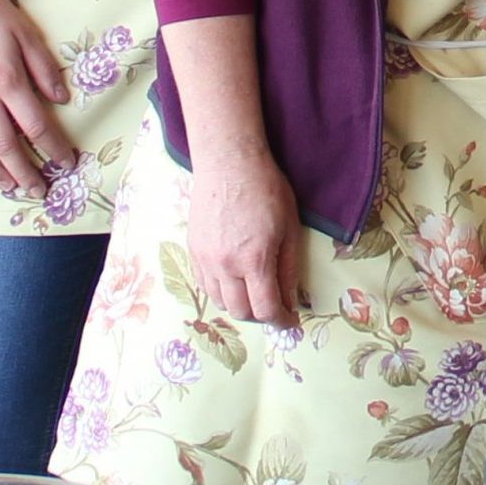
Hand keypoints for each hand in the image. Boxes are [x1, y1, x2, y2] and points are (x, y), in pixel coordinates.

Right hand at [0, 0, 71, 195]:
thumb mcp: (27, 33)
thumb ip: (44, 68)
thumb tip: (61, 100)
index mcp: (7, 80)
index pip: (36, 125)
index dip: (54, 148)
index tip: (66, 163)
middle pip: (5, 145)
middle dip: (24, 173)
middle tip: (38, 191)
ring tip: (6, 186)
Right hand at [187, 142, 301, 328]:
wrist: (228, 163)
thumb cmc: (266, 189)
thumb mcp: (290, 228)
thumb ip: (289, 270)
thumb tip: (291, 302)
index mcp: (254, 261)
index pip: (266, 309)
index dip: (282, 321)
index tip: (291, 321)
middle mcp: (225, 266)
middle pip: (240, 312)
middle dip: (261, 315)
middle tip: (275, 306)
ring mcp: (205, 259)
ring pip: (220, 302)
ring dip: (239, 305)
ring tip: (254, 293)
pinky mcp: (193, 251)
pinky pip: (205, 285)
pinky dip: (221, 292)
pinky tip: (234, 281)